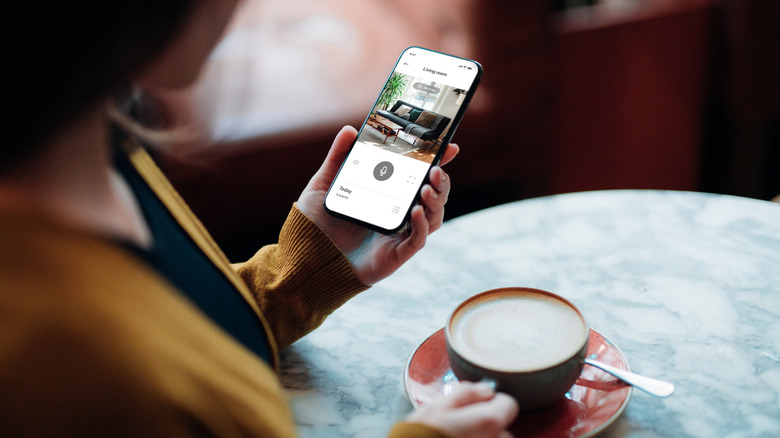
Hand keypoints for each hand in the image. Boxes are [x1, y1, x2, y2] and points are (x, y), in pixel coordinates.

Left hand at [296, 125, 458, 285]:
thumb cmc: (317, 223)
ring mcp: (399, 234)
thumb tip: (349, 130)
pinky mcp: (397, 254)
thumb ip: (338, 157)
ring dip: (436, 201)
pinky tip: (415, 211)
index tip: (449, 147)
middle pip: (434, 196)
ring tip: (427, 187)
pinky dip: (422, 225)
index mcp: (388, 195)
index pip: (419, 177)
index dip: (438, 162)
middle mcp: (398, 213)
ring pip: (434, 217)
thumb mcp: (325, 184)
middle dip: (442, 182)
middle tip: (436, 169)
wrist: (306, 256)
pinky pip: (418, 239)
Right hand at [405, 382, 518, 437]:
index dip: (493, 401)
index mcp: (488, 421)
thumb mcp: (438, 407)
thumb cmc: (421, 435)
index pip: (509, 404)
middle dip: (486, 423)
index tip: (478, 403)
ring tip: (457, 437)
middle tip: (460, 424)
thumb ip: (466, 393)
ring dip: (481, 437)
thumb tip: (485, 389)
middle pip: (502, 427)